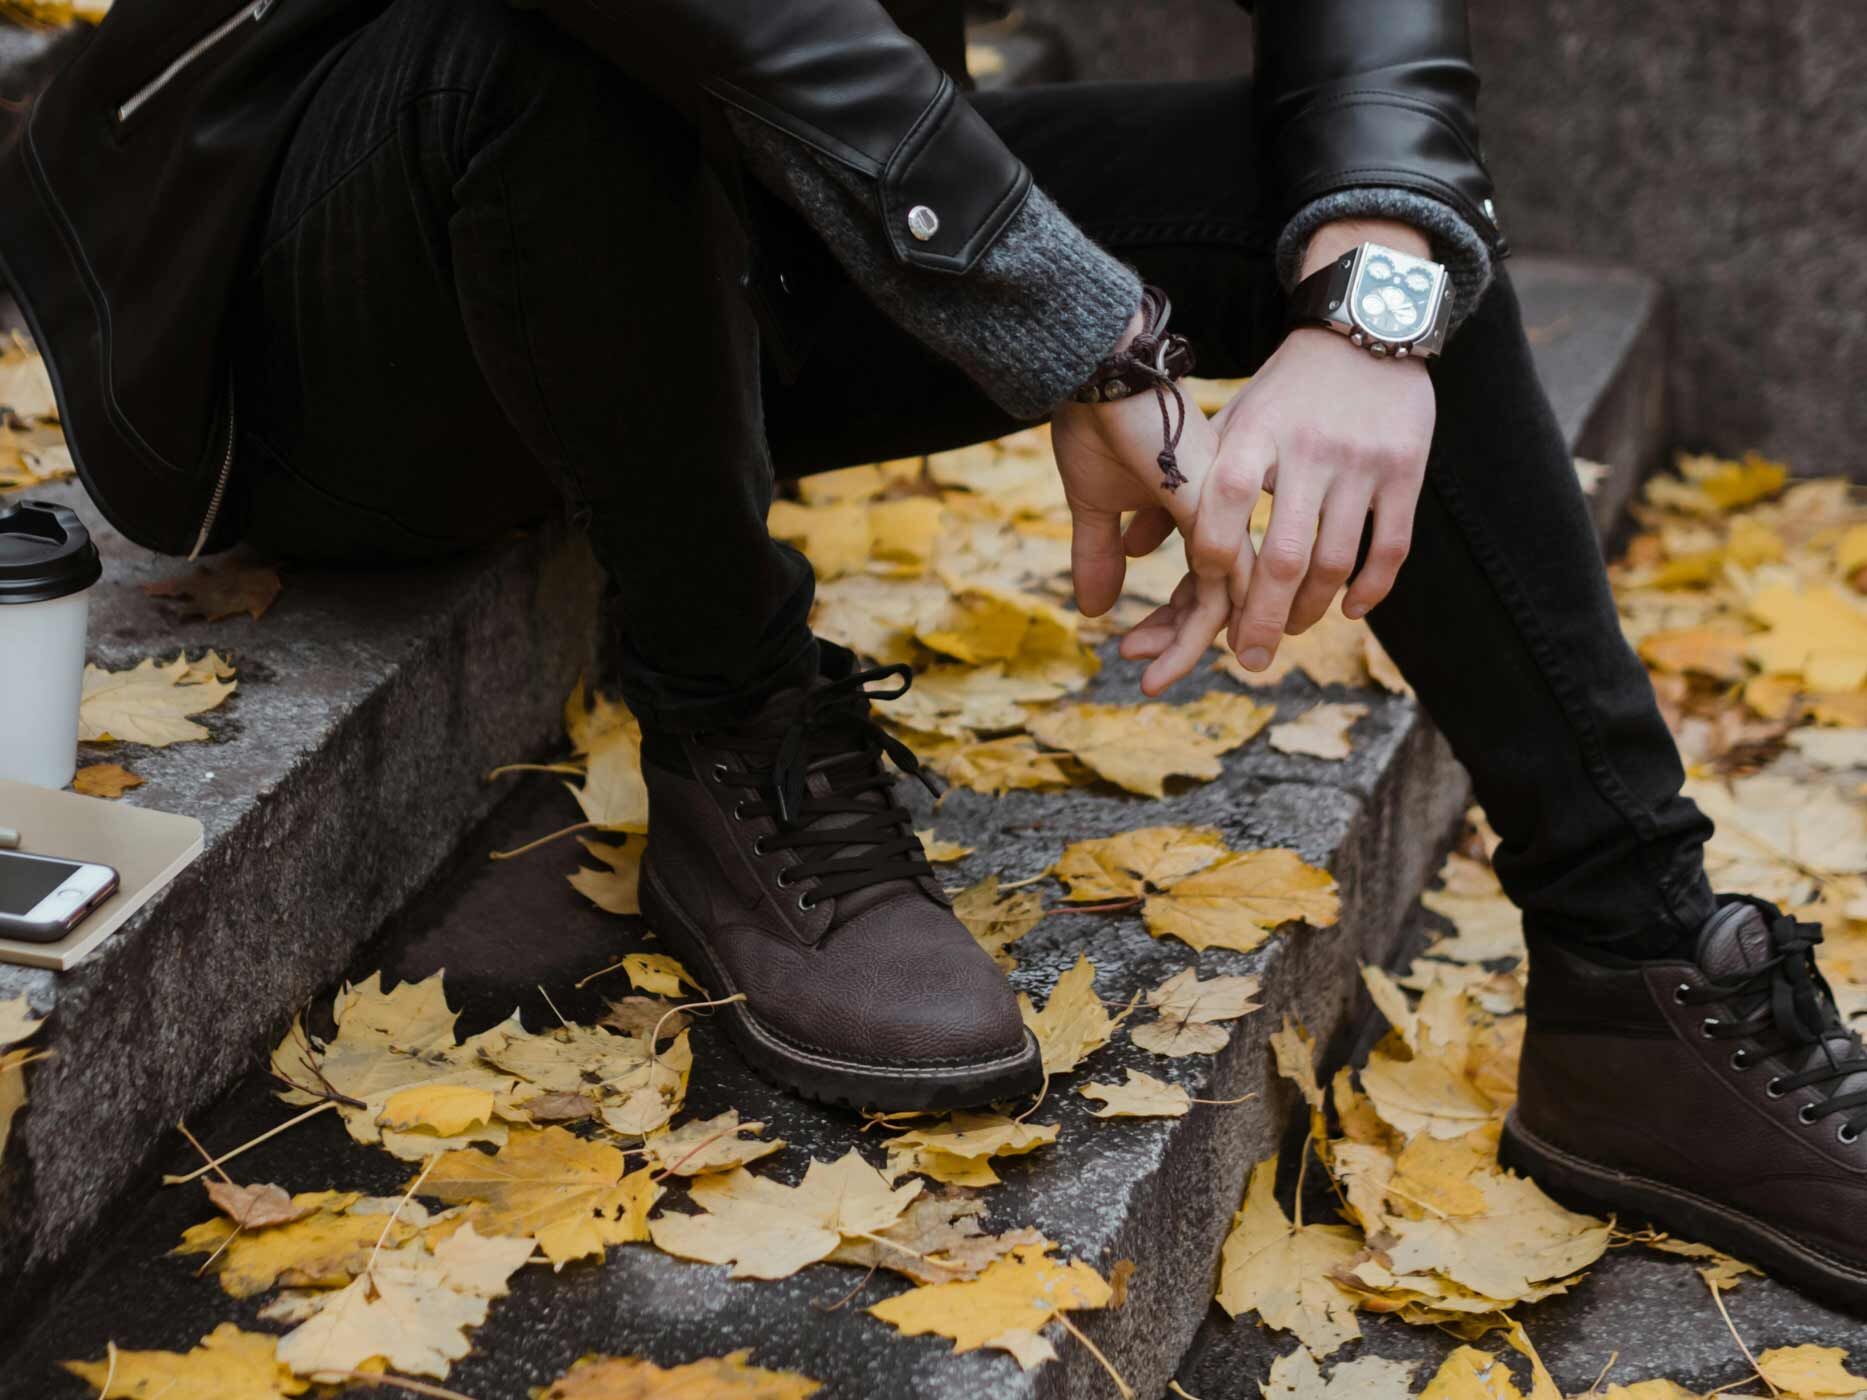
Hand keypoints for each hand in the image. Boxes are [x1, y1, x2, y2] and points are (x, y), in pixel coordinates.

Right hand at [1053, 316, 1224, 693]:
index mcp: (1204, 508)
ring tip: (1152, 679)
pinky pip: (1222, 590)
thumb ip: (1101, 554)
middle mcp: (1226, 515)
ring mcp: (1227, 516)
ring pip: (1225, 603)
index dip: (1169, 620)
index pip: (1200, 580)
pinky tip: (1170, 658)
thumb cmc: (1098, 424)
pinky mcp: (1218, 517)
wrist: (1101, 376)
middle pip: (1217, 597)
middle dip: (1177, 640)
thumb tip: (1094, 610)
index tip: (1132, 649)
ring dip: (1185, 646)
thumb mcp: (1095, 504)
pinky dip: (1195, 632)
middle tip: (1142, 672)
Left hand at [1122, 221, 1435, 675]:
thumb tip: (1127, 550)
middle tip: (1247, 659)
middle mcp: (1310, 450)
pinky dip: (1369, 588)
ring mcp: (1361, 463)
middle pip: (1284, 555)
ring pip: (1336, 561)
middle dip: (1262, 617)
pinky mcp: (1405, 472)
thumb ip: (1186, 486)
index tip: (1203, 590)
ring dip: (1311, 610)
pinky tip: (1348, 611)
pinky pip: (1390, 547)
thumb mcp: (1229, 425)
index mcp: (1256, 433)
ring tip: (1291, 632)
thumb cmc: (1282, 392)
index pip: (1229, 500)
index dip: (1216, 552)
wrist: (1363, 330)